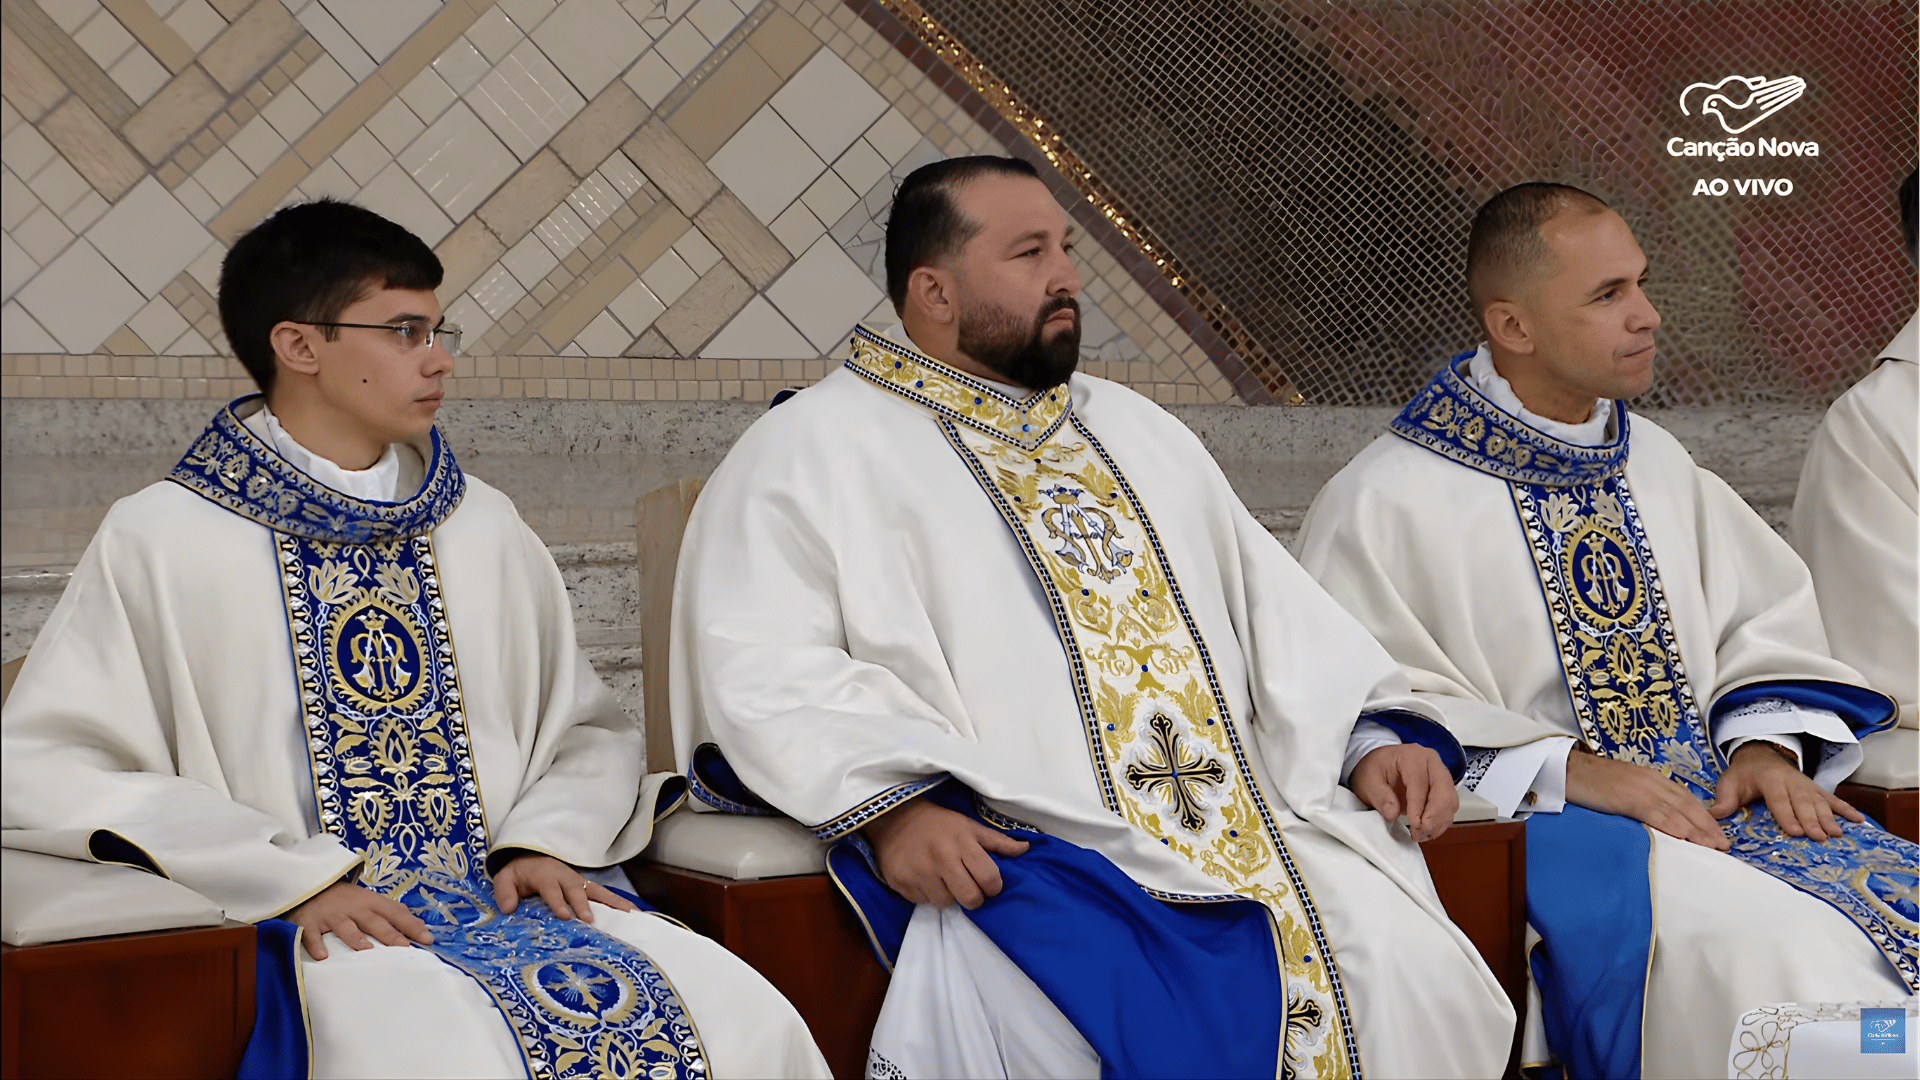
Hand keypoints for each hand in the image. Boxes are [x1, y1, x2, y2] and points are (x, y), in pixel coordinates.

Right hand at [285, 880, 433, 959]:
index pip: (395, 913)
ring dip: (356, 938)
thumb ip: (392, 913)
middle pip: (374, 922)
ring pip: (346, 928)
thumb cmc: (346, 899)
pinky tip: (322, 956)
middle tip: (404, 947)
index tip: (427, 939)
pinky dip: (316, 944)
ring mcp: (331, 916)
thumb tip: (420, 926)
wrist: (310, 886)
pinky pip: (312, 935)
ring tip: (367, 950)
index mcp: (371, 902)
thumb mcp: (370, 901)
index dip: (412, 926)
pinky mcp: (309, 923)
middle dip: (390, 934)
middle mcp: (354, 908)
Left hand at [492, 853, 637, 922]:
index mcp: (544, 875)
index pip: (551, 889)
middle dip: (583, 904)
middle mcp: (565, 877)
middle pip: (576, 890)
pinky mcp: (587, 886)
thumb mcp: (505, 878)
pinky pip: (604, 894)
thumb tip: (509, 908)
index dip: (558, 902)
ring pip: (596, 891)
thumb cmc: (519, 872)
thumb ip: (504, 891)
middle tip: (589, 920)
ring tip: (628, 914)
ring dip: (611, 902)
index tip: (564, 916)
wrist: (530, 857)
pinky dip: (618, 902)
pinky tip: (632, 912)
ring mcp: (578, 881)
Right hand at [862, 796, 1029, 908]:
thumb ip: (998, 841)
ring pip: (946, 903)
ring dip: (948, 895)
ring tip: (943, 879)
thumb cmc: (938, 823)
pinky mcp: (901, 882)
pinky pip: (923, 901)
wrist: (894, 818)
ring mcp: (919, 872)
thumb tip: (1026, 849)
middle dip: (974, 897)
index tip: (988, 882)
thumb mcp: (969, 826)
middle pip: (970, 898)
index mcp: (962, 843)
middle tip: (969, 887)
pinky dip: (928, 894)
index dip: (993, 886)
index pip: (989, 879)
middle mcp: (941, 859)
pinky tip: (925, 878)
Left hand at [1350, 744, 1456, 841]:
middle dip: (1434, 817)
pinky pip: (1449, 806)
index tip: (1414, 824)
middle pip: (1443, 791)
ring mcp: (1440, 774)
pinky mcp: (1444, 787)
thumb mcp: (1368, 781)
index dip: (1418, 807)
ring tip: (1421, 834)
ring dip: (1439, 822)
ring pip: (1450, 800)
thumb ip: (1380, 797)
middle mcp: (1431, 762)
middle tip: (1420, 832)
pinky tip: (1428, 831)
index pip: (1420, 783)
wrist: (1380, 767)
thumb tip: (1392, 813)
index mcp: (1412, 756)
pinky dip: (1441, 822)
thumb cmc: (1375, 769)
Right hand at [1566, 749, 1728, 849]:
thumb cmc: (1590, 781)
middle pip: (1688, 806)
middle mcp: (1652, 781)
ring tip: (1714, 847)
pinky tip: (1686, 838)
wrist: (1567, 769)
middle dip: (1708, 826)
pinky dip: (1673, 826)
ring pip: (1677, 811)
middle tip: (1725, 846)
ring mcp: (1641, 788)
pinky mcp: (1627, 797)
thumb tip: (1658, 821)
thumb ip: (1642, 800)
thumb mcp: (1623, 788)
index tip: (1718, 834)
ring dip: (1698, 830)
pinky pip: (1655, 813)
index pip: (1686, 800)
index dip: (1704, 818)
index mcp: (1652, 778)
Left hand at [1709, 741, 1863, 840]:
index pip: (1779, 800)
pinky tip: (1859, 820)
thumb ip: (1724, 799)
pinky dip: (1846, 808)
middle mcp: (1791, 782)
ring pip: (1819, 802)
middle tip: (1820, 837)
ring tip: (1837, 834)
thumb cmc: (1744, 773)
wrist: (1760, 754)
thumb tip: (1713, 816)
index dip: (1787, 815)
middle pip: (1802, 803)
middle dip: (1812, 820)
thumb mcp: (1729, 782)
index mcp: (1769, 780)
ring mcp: (1806, 785)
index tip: (1795, 831)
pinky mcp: (1815, 789)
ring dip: (1830, 818)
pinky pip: (1833, 798)